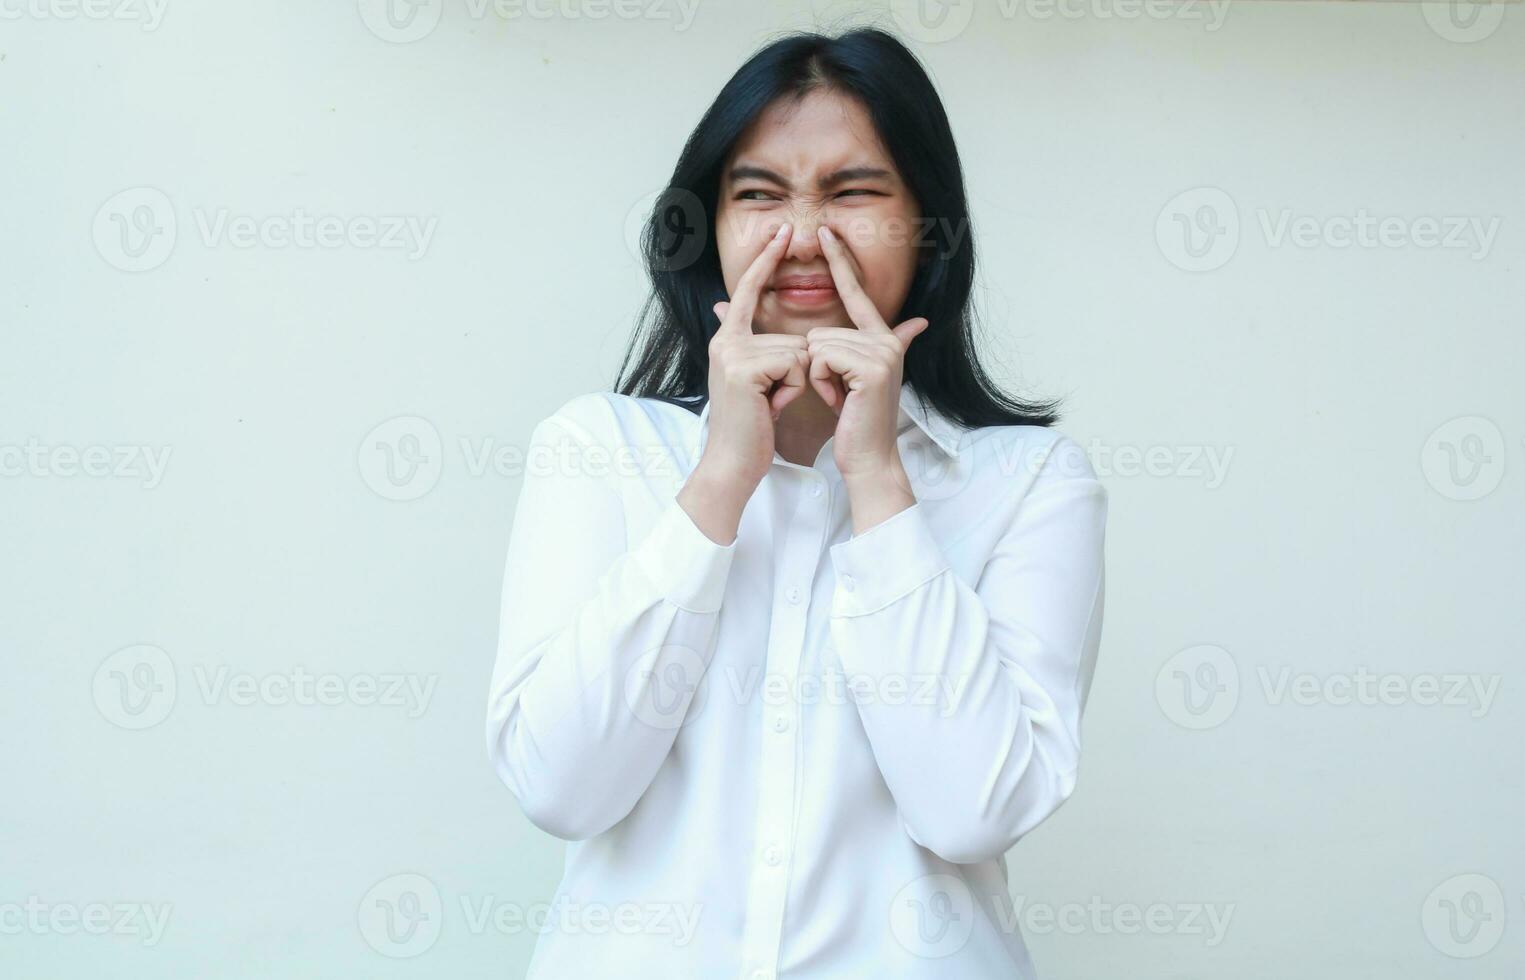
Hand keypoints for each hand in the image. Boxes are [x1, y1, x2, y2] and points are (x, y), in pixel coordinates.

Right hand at [695, 222, 809, 494]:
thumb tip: (725, 308)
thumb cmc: (751, 426)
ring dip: (795, 384)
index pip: (749, 290)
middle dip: (795, 372)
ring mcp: (732, 352)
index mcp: (729, 339)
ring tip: (769, 404)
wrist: (733, 462)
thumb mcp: (754, 378)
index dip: (766, 259)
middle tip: (770, 399)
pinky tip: (770, 407)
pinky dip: (792, 390)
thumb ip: (751, 343)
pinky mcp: (744, 368)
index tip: (783, 228)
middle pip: (791, 334)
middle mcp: (726, 340)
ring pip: (798, 351)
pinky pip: (794, 364)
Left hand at [806, 225, 929, 481]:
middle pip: (821, 330)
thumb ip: (849, 345)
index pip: (856, 292)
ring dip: (818, 378)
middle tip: (839, 394)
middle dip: (817, 368)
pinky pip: (821, 358)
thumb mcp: (848, 377)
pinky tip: (840, 400)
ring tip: (840, 398)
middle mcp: (887, 340)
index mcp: (882, 338)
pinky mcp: (873, 367)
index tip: (826, 230)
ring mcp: (883, 352)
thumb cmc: (853, 420)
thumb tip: (909, 321)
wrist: (867, 457)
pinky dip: (821, 383)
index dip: (841, 261)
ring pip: (817, 345)